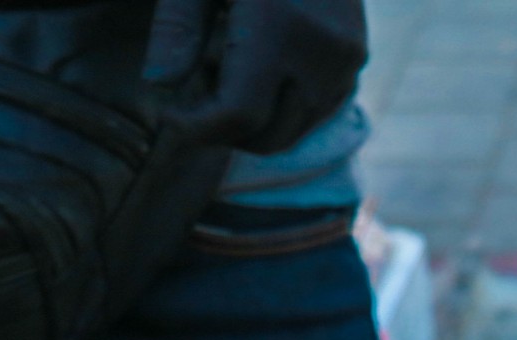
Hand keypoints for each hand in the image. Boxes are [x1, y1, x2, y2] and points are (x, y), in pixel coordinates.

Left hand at [145, 0, 367, 154]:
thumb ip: (177, 27)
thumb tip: (160, 85)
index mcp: (277, 26)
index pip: (238, 114)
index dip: (198, 127)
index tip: (170, 116)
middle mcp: (321, 53)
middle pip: (268, 136)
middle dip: (225, 131)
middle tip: (195, 95)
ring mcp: (346, 62)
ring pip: (294, 131)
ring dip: (255, 121)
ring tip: (229, 69)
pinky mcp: (356, 63)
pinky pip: (316, 113)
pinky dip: (283, 109)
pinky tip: (260, 69)